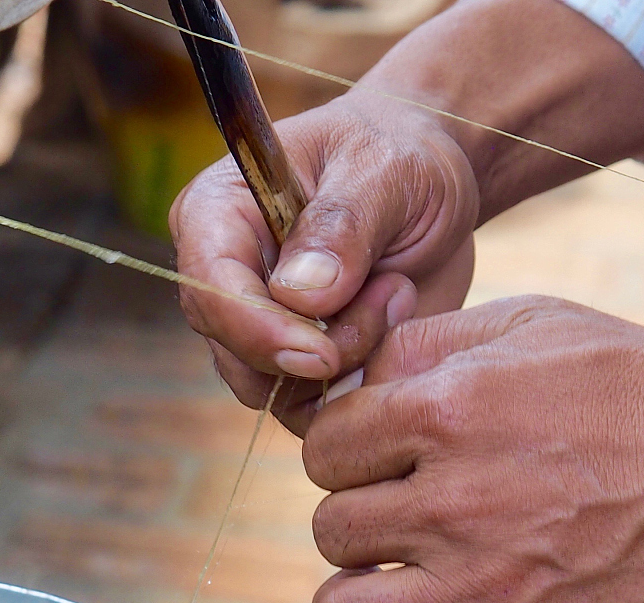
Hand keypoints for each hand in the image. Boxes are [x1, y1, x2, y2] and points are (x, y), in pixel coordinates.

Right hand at [168, 94, 480, 432]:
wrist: (435, 185)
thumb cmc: (401, 155)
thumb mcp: (385, 169)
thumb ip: (342, 225)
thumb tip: (298, 292)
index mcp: (216, 215)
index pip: (208, 292)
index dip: (259, 332)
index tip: (323, 352)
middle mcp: (223, 279)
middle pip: (237, 356)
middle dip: (319, 349)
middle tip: (392, 294)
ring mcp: (257, 328)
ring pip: (277, 390)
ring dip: (349, 362)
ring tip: (398, 294)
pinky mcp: (296, 365)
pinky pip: (314, 407)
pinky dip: (362, 381)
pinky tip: (397, 322)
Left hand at [302, 292, 643, 602]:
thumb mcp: (543, 323)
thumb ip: (436, 343)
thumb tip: (358, 381)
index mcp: (448, 411)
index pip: (324, 448)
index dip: (347, 454)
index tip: (387, 462)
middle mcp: (454, 502)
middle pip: (331, 529)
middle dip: (360, 521)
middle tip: (410, 519)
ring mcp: (488, 590)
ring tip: (394, 589)